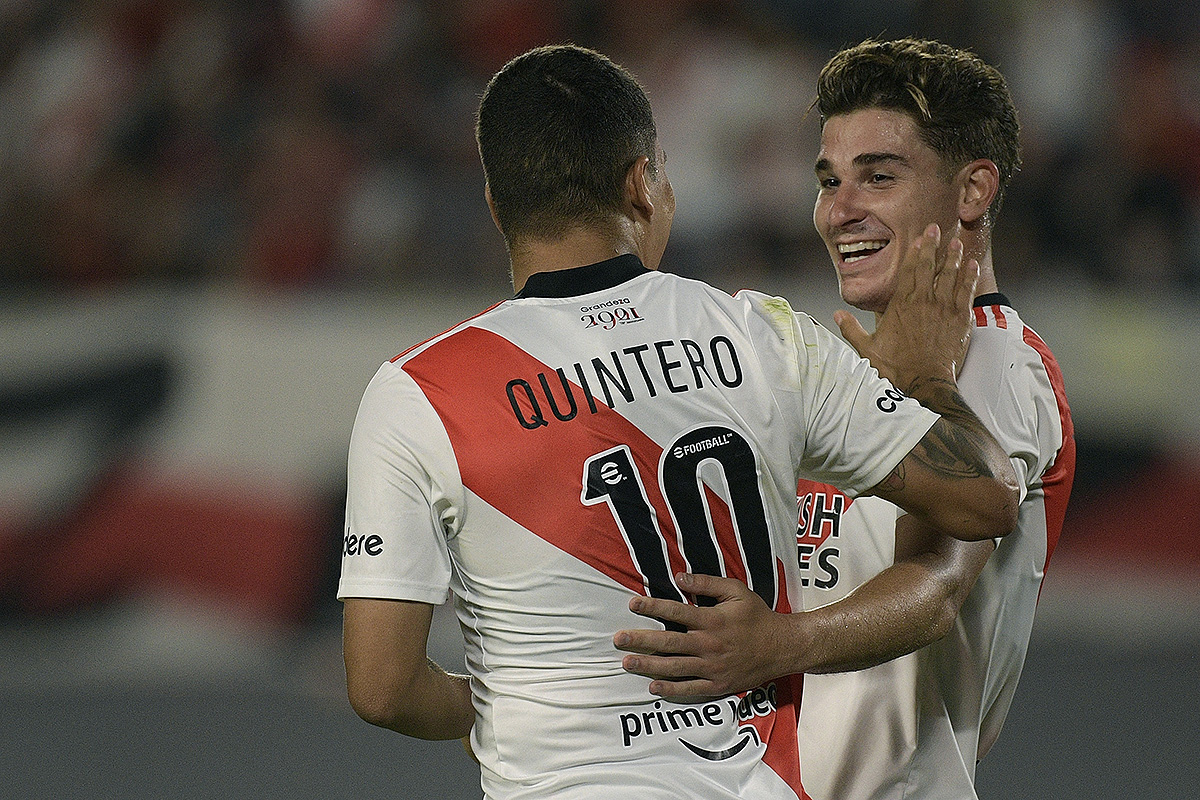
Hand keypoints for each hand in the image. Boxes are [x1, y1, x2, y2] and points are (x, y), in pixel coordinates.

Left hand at [613, 572, 791, 697]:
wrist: (782, 647)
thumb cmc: (757, 616)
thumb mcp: (736, 591)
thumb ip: (707, 584)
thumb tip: (679, 578)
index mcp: (712, 620)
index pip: (675, 611)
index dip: (652, 607)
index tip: (632, 604)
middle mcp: (709, 644)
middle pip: (668, 642)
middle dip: (640, 639)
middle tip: (617, 639)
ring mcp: (712, 667)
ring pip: (674, 667)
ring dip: (648, 665)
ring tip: (626, 662)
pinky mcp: (717, 684)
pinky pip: (690, 688)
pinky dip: (670, 689)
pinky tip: (652, 686)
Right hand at [835, 223, 978, 392]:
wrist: (925, 382)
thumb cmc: (896, 367)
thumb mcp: (868, 348)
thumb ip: (852, 328)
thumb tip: (837, 314)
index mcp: (901, 305)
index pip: (910, 271)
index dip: (916, 251)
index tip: (920, 237)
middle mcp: (924, 302)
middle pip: (930, 267)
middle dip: (933, 246)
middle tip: (936, 229)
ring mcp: (944, 309)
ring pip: (950, 276)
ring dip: (953, 257)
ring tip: (956, 242)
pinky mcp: (960, 319)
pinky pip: (966, 292)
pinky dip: (968, 277)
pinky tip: (970, 265)